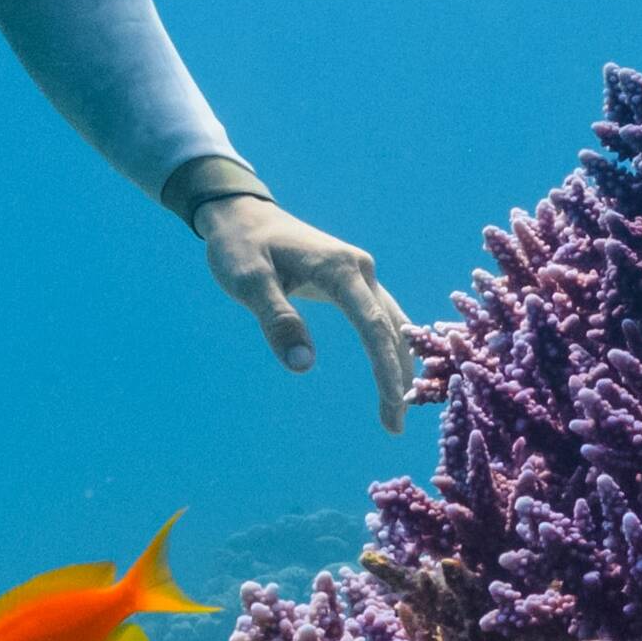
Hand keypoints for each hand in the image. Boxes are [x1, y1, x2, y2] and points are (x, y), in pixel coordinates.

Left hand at [192, 193, 425, 427]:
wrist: (243, 214)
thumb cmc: (241, 247)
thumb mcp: (248, 282)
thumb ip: (277, 320)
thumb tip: (303, 365)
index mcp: (339, 269)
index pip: (372, 326)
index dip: (385, 370)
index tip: (393, 409)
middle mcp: (360, 269)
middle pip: (391, 328)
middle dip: (397, 377)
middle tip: (394, 427)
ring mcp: (360, 273)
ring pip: (393, 323)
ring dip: (399, 364)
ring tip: (398, 409)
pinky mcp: (353, 280)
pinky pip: (382, 316)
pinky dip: (391, 346)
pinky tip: (395, 371)